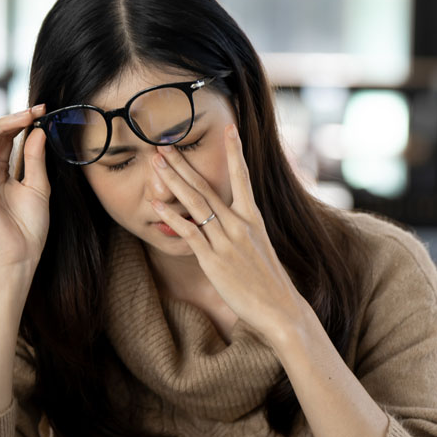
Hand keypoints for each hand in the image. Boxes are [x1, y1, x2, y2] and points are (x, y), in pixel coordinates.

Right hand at [0, 105, 49, 269]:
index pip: (5, 140)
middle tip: (33, 111)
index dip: (20, 123)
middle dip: (11, 120)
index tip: (40, 112)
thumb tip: (37, 131)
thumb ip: (35, 158)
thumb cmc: (29, 227)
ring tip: (18, 117)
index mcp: (0, 173)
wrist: (21, 255)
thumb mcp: (38, 186)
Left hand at [149, 124, 309, 342]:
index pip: (242, 177)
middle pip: (207, 186)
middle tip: (165, 144)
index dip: (235, 152)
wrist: (280, 309)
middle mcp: (240, 225)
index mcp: (254, 219)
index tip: (229, 128)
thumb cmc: (269, 282)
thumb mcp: (261, 247)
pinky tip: (157, 204)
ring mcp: (226, 241)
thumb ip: (245, 231)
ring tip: (156, 163)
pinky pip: (190, 233)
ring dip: (173, 181)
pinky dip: (172, 217)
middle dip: (184, 164)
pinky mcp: (214, 260)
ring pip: (195, 204)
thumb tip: (237, 222)